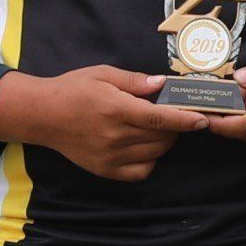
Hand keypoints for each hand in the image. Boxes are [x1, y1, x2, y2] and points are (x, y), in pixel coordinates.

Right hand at [0, 66, 207, 181]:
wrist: (42, 115)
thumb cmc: (73, 90)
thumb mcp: (103, 75)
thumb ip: (135, 81)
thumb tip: (163, 84)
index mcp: (115, 109)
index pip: (160, 118)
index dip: (185, 119)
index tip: (203, 119)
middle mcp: (114, 136)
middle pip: (161, 136)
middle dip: (176, 125)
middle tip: (173, 114)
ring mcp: (110, 157)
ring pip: (155, 153)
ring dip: (165, 140)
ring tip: (156, 126)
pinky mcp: (106, 170)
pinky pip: (142, 171)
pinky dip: (150, 159)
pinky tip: (143, 145)